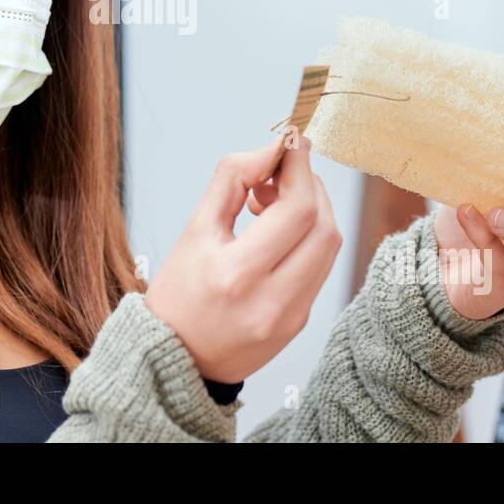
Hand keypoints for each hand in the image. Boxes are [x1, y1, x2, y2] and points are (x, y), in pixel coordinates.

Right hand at [144, 134, 342, 382]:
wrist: (173, 359)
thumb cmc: (178, 294)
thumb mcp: (193, 230)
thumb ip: (232, 180)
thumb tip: (272, 148)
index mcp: (236, 274)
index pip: (297, 209)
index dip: (300, 168)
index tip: (291, 144)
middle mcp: (271, 300)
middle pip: (323, 227)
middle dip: (310, 186)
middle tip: (281, 171)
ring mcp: (291, 317)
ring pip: (330, 247)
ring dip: (314, 210)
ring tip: (276, 201)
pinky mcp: (299, 324)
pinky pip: (320, 268)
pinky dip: (308, 238)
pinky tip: (279, 232)